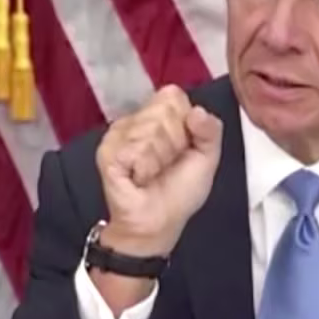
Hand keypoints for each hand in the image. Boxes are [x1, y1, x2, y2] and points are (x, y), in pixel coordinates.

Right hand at [95, 85, 222, 257]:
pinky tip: (139, 178)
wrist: (158, 223)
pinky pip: (137, 148)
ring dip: (160, 158)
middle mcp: (135, 120)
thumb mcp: (207, 157)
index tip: (182, 147)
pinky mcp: (107, 152)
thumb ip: (211, 129)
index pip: (172, 95)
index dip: (185, 123)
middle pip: (163, 109)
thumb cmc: (178, 192)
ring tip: (153, 172)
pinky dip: (146, 168)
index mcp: (157, 116)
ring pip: (152, 129)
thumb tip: (197, 111)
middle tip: (167, 163)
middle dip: (174, 142)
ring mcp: (117, 134)